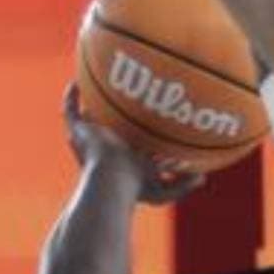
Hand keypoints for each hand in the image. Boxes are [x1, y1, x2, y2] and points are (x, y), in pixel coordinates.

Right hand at [63, 84, 204, 203]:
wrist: (113, 178)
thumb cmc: (135, 188)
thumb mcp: (164, 191)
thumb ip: (184, 184)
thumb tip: (203, 178)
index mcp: (120, 162)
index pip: (125, 148)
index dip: (133, 138)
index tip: (149, 124)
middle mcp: (102, 149)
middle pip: (103, 132)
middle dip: (109, 120)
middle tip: (121, 102)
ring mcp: (88, 140)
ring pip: (85, 120)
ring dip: (89, 106)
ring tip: (94, 87)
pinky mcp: (78, 131)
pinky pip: (70, 110)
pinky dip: (72, 96)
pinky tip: (76, 82)